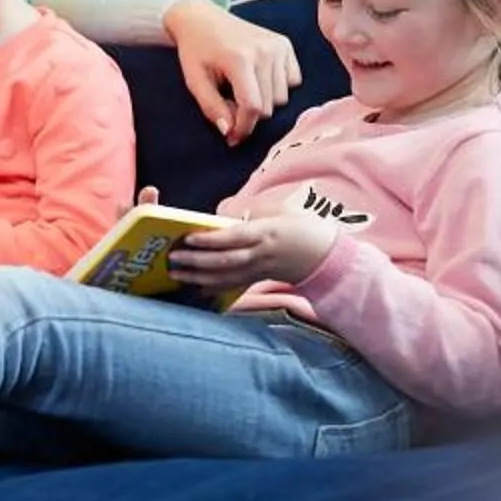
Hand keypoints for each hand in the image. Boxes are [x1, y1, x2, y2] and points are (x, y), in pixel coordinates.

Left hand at [163, 203, 343, 290]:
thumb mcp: (280, 213)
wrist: (325, 255)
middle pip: (225, 260)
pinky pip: (233, 285)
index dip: (211, 239)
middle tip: (174, 257)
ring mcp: (260, 269)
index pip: (234, 237)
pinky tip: (195, 286)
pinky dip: (213, 287)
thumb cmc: (301, 227)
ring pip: (226, 276)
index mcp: (266, 232)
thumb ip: (253, 216)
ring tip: (177, 273)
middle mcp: (261, 253)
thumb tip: (228, 218)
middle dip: (198, 260)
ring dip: (199, 276)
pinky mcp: (259, 278)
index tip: (189, 237)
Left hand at [165, 0, 301, 144]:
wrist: (202, 19)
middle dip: (249, 114)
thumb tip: (230, 132)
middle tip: (229, 104)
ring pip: (282, 98)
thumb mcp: (195, 81)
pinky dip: (277, 86)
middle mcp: (264, 51)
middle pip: (269, 106)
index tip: (232, 137)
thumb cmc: (196, 51)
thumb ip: (212, 108)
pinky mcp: (285, 45)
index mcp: (239, 59)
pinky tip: (258, 78)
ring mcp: (278, 46)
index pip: (252, 107)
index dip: (243, 128)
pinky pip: (293, 81)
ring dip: (264, 101)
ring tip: (242, 88)